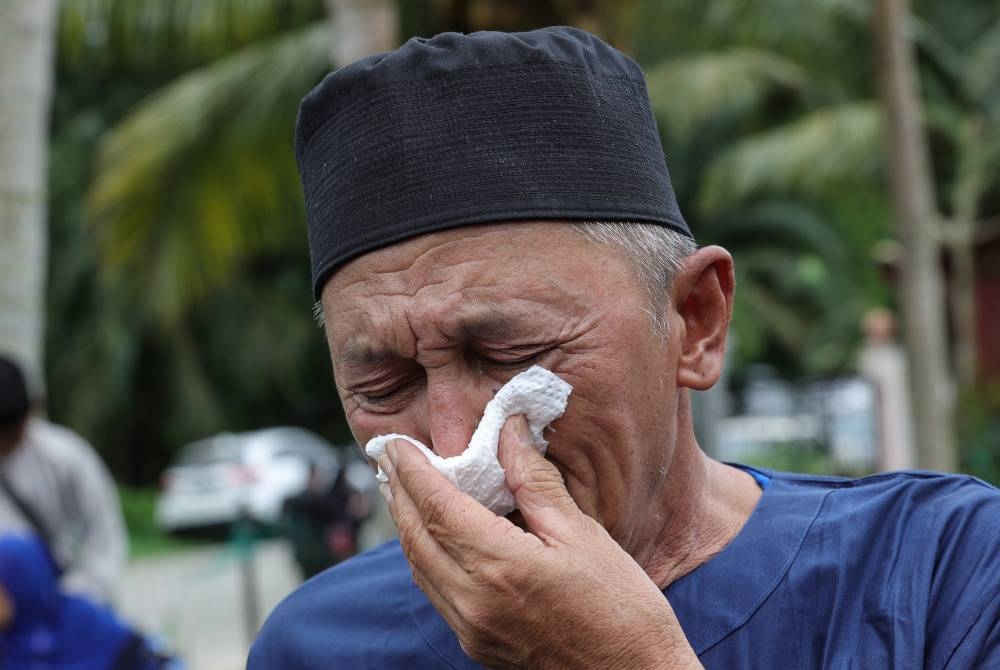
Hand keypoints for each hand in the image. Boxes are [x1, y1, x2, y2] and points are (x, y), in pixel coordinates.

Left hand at [378, 415, 702, 668]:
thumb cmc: (624, 609)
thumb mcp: (583, 533)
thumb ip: (536, 480)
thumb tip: (510, 429)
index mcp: (499, 566)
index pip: (437, 506)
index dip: (412, 470)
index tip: (396, 442)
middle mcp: (473, 601)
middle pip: (416, 536)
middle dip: (400, 492)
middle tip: (390, 457)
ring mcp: (471, 629)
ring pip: (419, 567)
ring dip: (408, 524)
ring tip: (406, 489)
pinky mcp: (477, 645)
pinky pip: (436, 592)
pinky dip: (426, 556)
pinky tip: (437, 536)